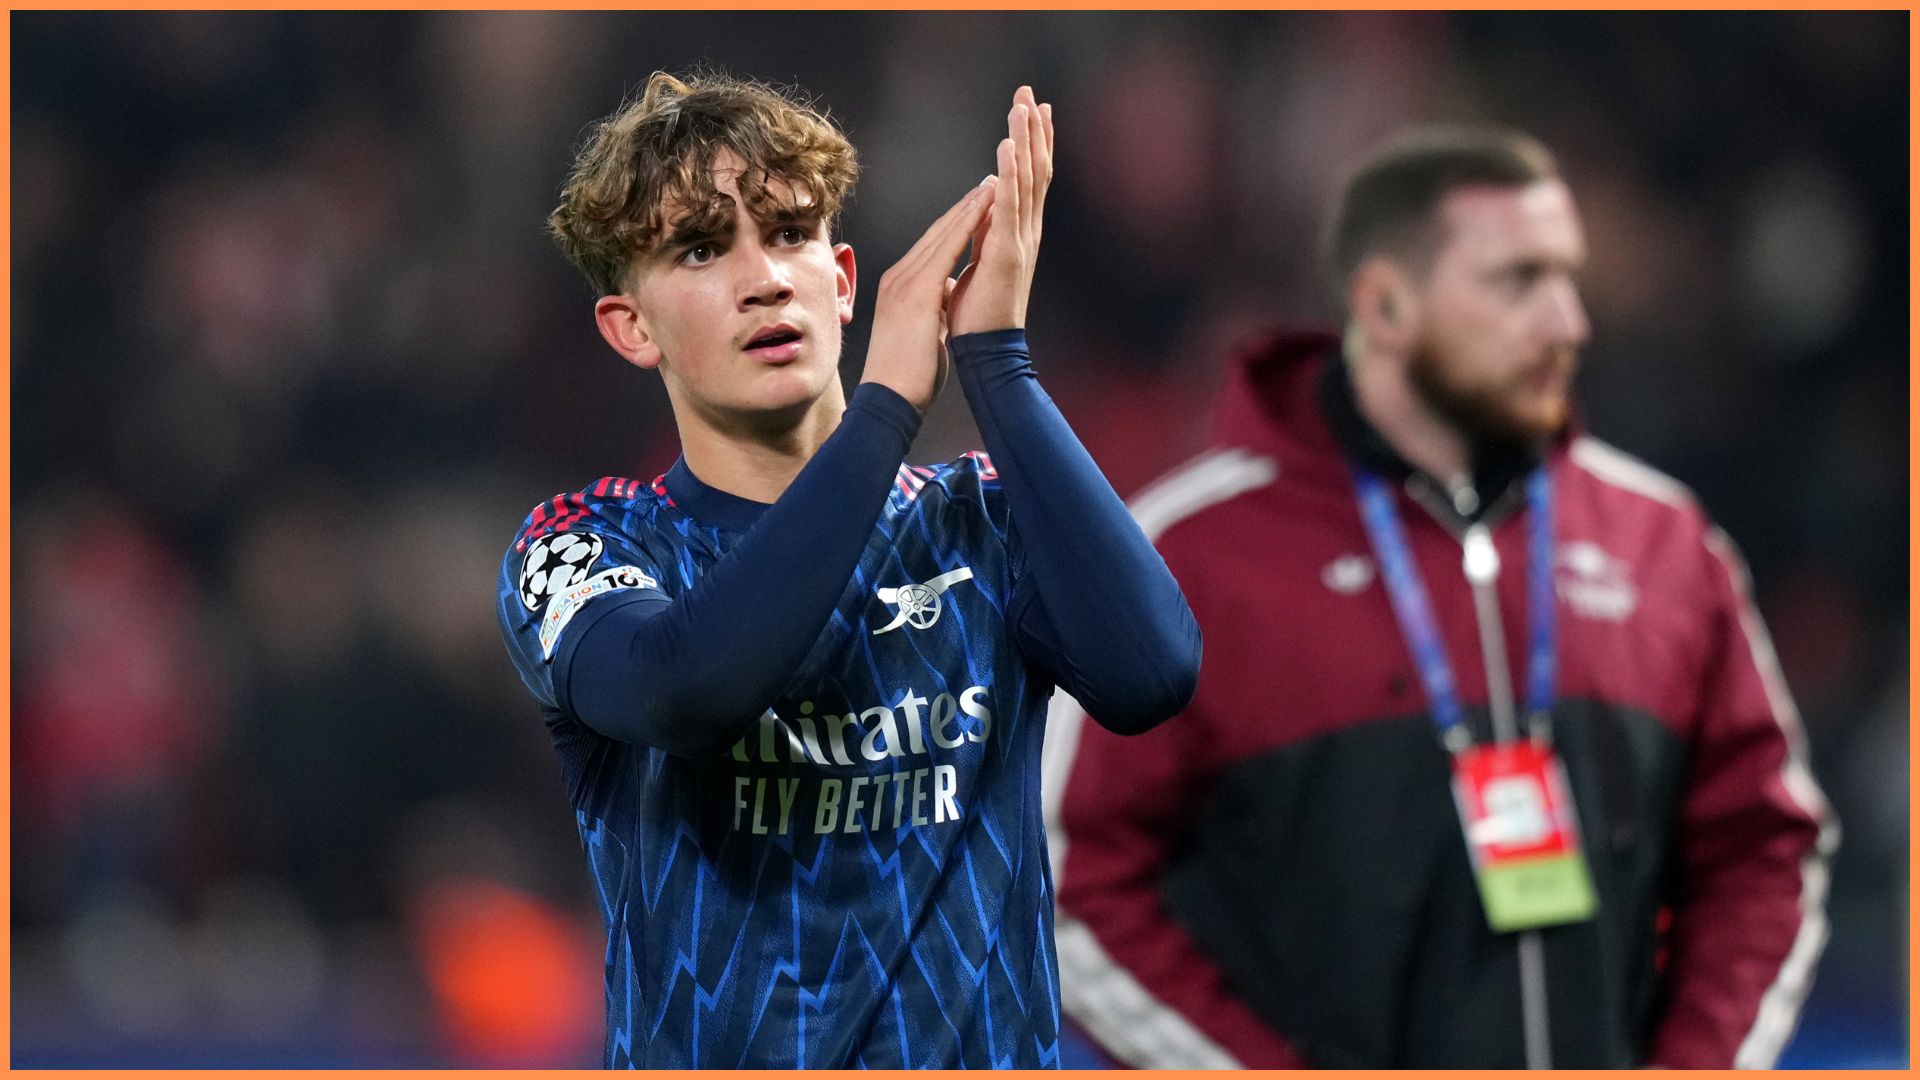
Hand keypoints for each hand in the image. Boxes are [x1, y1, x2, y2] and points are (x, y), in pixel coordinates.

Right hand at [860, 178, 994, 410]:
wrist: (889, 399)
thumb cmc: (906, 374)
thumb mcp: (921, 331)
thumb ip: (930, 309)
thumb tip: (944, 301)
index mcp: (900, 287)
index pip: (932, 247)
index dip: (955, 224)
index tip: (976, 206)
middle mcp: (898, 277)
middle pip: (936, 232)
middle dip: (964, 206)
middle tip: (988, 183)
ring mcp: (904, 282)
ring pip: (942, 234)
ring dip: (969, 207)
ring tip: (992, 185)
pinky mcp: (916, 292)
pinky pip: (946, 249)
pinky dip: (966, 226)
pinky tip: (984, 210)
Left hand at [947, 86, 1053, 336]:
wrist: (985, 354)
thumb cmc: (977, 320)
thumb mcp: (978, 267)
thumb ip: (982, 240)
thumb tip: (978, 219)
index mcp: (1018, 235)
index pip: (1028, 181)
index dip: (1031, 145)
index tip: (1030, 110)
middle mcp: (1026, 233)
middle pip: (1034, 170)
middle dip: (1033, 130)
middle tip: (1030, 92)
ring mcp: (1020, 241)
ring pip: (1026, 179)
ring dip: (1025, 140)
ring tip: (1023, 104)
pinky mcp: (1007, 252)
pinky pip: (1010, 204)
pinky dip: (1011, 172)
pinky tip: (1008, 145)